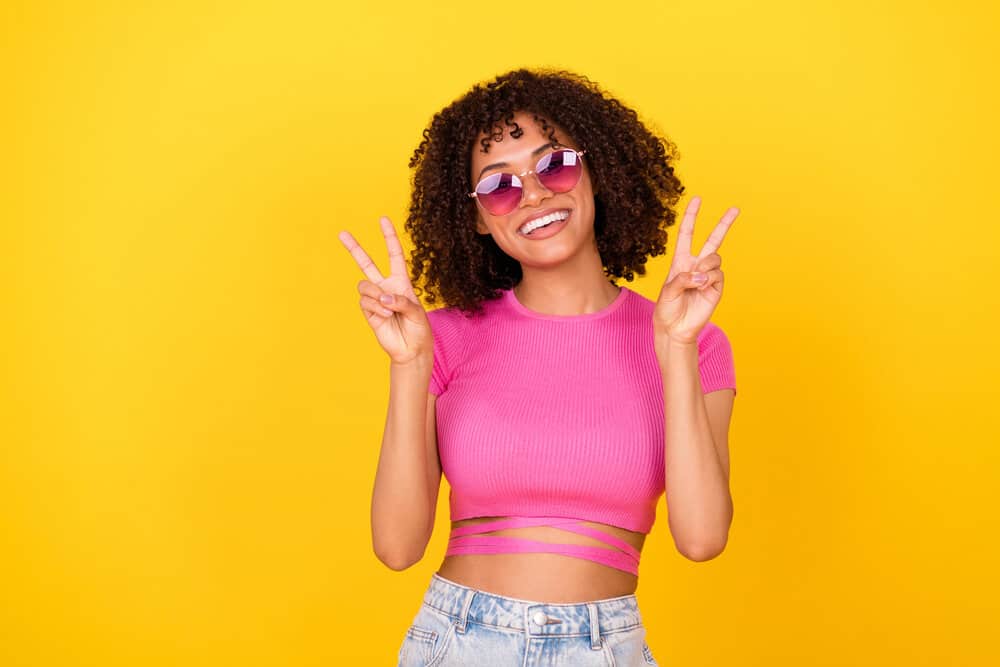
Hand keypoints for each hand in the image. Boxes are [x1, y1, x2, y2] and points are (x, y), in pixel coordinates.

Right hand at [338, 216, 432, 364]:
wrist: (411, 350)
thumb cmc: (419, 329)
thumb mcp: (417, 312)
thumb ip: (402, 301)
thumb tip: (383, 297)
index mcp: (401, 282)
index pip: (394, 255)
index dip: (389, 237)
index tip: (383, 219)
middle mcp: (386, 287)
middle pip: (367, 263)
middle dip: (354, 248)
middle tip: (342, 233)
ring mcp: (375, 299)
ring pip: (365, 285)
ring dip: (377, 297)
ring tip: (390, 310)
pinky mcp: (368, 312)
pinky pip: (366, 302)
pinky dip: (377, 309)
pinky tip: (386, 317)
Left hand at [654, 196, 738, 344]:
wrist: (675, 329)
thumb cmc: (666, 309)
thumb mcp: (667, 291)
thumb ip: (682, 279)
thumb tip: (702, 276)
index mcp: (680, 261)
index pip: (687, 234)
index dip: (691, 217)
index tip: (698, 199)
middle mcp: (696, 266)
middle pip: (713, 240)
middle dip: (724, 224)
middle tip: (735, 208)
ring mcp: (708, 276)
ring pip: (715, 258)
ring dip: (705, 266)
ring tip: (696, 281)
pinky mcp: (716, 288)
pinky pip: (718, 274)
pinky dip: (709, 279)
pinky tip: (702, 287)